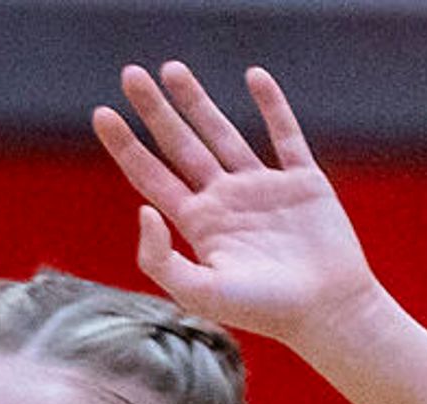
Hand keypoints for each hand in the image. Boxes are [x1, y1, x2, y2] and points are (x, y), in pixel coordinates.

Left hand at [94, 64, 385, 350]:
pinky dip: (271, 105)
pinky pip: (284, 134)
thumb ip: (159, 258)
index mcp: (197, 224)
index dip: (126, 146)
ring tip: (171, 68)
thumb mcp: (197, 293)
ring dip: (197, 101)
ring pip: (221, 133)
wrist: (325, 311)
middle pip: (179, 145)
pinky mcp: (302, 180)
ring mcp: (262, 188)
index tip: (101, 114)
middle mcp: (224, 200)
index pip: (151, 176)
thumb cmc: (262, 310)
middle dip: (154, 110)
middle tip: (130, 75)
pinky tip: (253, 76)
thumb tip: (142, 209)